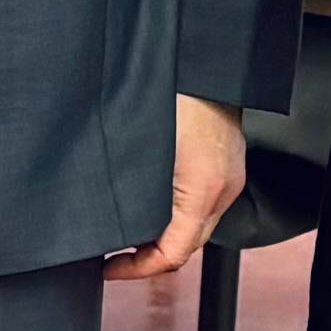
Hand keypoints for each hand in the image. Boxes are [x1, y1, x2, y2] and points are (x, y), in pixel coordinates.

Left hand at [107, 96, 248, 284]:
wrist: (204, 62)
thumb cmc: (169, 89)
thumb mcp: (137, 143)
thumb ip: (127, 185)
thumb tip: (102, 213)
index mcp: (202, 189)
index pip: (173, 253)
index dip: (137, 268)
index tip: (109, 267)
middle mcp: (222, 189)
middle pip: (187, 244)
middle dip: (149, 256)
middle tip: (113, 257)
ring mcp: (228, 178)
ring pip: (196, 225)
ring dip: (164, 233)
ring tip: (128, 233)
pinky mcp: (226, 165)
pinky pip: (203, 203)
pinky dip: (177, 212)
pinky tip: (152, 203)